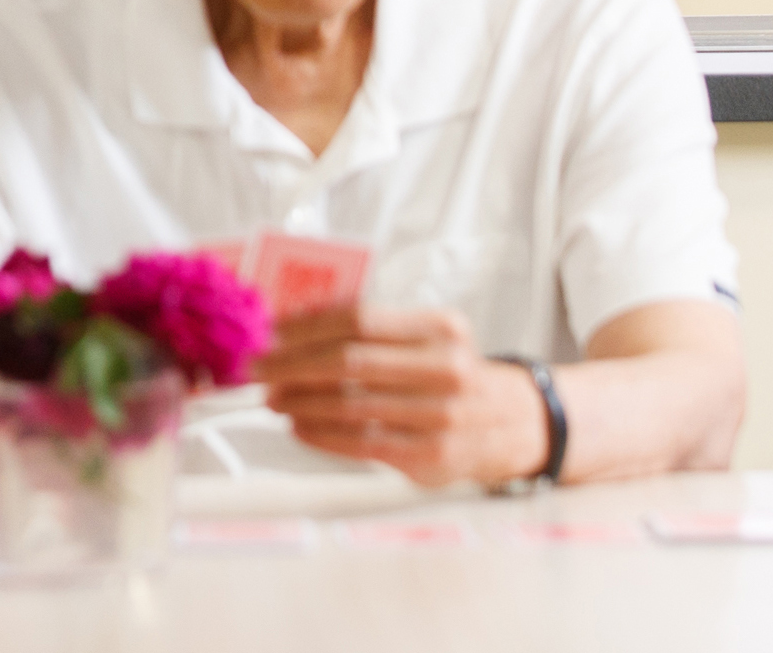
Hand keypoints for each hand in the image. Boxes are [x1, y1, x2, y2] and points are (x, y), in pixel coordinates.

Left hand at [253, 305, 549, 488]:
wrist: (514, 423)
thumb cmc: (451, 372)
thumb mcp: (430, 336)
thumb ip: (375, 328)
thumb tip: (292, 322)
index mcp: (442, 327)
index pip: (360, 318)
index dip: (308, 325)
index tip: (271, 331)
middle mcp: (447, 368)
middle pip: (350, 361)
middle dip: (292, 364)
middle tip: (258, 368)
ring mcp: (442, 415)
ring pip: (351, 404)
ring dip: (300, 401)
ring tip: (272, 397)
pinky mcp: (431, 455)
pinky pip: (361, 442)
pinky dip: (320, 433)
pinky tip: (298, 425)